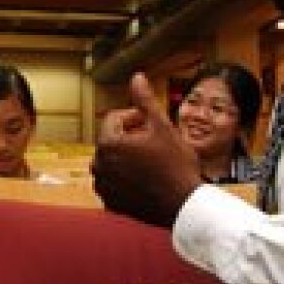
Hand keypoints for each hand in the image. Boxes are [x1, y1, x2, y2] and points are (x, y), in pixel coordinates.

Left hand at [91, 72, 201, 226]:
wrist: (184, 206)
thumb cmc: (176, 166)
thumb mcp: (162, 126)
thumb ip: (145, 101)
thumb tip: (136, 77)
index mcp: (108, 144)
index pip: (114, 118)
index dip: (135, 117)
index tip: (151, 124)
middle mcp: (99, 166)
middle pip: (112, 140)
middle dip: (130, 137)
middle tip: (155, 143)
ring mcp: (103, 186)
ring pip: (113, 161)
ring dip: (128, 157)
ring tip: (153, 161)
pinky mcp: (111, 203)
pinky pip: (115, 182)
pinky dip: (126, 178)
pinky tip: (148, 179)